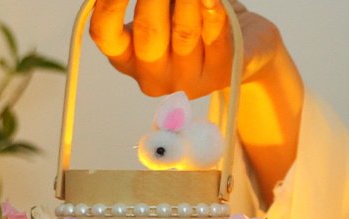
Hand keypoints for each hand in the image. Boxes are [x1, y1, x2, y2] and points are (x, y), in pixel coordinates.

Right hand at [90, 0, 281, 97]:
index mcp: (127, 57)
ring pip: (184, 31)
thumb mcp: (161, 4)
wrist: (243, 45)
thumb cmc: (190, 17)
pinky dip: (211, 6)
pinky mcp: (221, 73)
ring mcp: (188, 81)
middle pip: (148, 30)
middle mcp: (154, 76)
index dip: (108, 4)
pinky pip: (214, 33)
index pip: (105, 34)